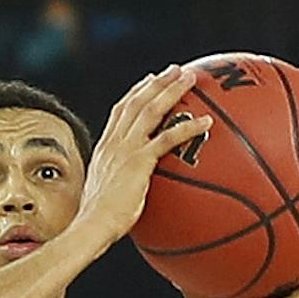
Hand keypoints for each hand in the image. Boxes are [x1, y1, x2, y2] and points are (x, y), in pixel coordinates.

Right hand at [73, 65, 212, 251]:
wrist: (92, 227)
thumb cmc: (98, 222)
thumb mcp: (104, 195)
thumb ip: (117, 184)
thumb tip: (129, 192)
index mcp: (105, 148)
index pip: (120, 111)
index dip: (136, 92)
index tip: (149, 80)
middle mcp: (114, 143)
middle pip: (137, 102)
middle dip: (158, 82)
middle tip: (177, 70)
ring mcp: (126, 150)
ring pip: (151, 110)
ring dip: (173, 91)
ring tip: (192, 79)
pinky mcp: (139, 162)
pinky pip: (168, 138)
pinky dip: (188, 128)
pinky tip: (206, 122)